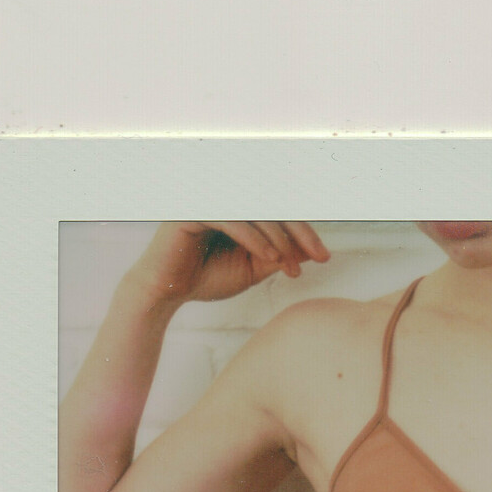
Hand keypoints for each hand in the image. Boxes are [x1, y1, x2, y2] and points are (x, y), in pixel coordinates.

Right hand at [128, 220, 330, 307]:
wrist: (167, 292)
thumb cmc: (206, 278)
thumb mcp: (252, 268)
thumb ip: (278, 256)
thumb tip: (311, 251)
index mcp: (240, 209)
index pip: (279, 213)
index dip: (304, 233)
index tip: (324, 256)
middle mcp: (225, 199)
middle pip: (273, 207)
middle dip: (300, 233)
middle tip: (319, 256)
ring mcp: (209, 201)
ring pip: (255, 212)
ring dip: (279, 239)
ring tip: (289, 266)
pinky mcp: (194, 211)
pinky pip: (233, 219)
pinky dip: (255, 239)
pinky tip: (270, 258)